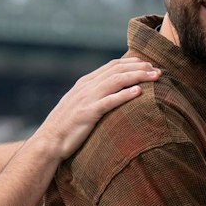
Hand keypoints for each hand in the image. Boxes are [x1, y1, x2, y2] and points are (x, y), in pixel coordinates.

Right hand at [32, 57, 159, 158]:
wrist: (49, 142)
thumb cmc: (66, 127)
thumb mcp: (78, 105)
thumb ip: (92, 96)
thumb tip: (110, 94)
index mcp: (85, 83)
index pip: (112, 66)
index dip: (131, 63)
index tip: (148, 65)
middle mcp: (86, 87)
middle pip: (117, 70)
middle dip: (139, 68)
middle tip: (157, 70)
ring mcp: (86, 99)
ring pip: (116, 81)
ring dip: (137, 77)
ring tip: (154, 77)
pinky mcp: (87, 113)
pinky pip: (109, 101)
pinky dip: (124, 95)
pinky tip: (139, 92)